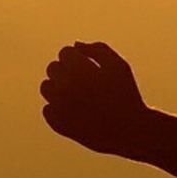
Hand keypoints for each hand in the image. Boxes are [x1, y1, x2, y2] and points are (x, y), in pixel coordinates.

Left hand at [39, 40, 151, 156]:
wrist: (130, 131)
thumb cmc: (126, 94)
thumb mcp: (118, 66)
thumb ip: (98, 49)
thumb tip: (75, 45)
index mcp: (79, 70)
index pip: (65, 53)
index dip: (78, 59)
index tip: (90, 68)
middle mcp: (65, 87)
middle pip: (53, 68)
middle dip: (67, 71)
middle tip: (86, 83)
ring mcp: (60, 107)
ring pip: (46, 87)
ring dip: (58, 88)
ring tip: (78, 96)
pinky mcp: (58, 124)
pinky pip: (48, 109)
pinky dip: (59, 109)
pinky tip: (77, 112)